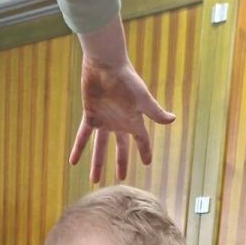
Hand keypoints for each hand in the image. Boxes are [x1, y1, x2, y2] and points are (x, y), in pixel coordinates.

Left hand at [72, 17, 174, 181]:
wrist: (105, 63)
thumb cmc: (126, 79)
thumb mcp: (142, 98)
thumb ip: (155, 112)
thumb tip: (173, 120)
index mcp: (133, 120)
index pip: (142, 140)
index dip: (145, 151)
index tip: (147, 163)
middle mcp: (119, 122)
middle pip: (120, 147)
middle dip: (121, 163)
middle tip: (121, 179)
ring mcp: (104, 120)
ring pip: (101, 147)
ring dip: (98, 163)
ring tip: (94, 181)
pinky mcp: (91, 115)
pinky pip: (83, 136)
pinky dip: (78, 149)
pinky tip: (73, 162)